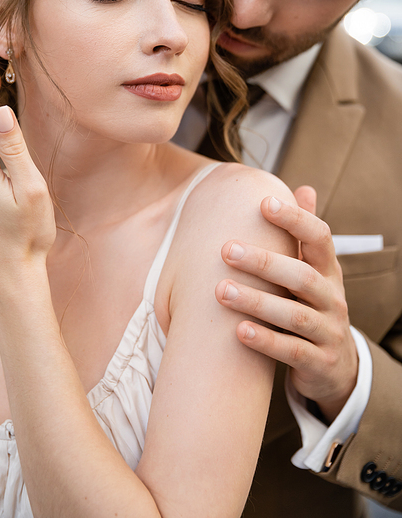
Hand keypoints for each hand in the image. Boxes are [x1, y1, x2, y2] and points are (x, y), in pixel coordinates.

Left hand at [215, 190, 357, 422]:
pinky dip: (266, 341)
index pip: (320, 238)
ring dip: (257, 302)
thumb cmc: (312, 306)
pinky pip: (293, 351)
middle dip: (264, 262)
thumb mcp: (313, 271)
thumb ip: (305, 235)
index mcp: (329, 271)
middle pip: (302, 277)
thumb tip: (305, 188)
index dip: (295, 219)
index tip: (264, 203)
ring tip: (221, 291)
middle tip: (226, 250)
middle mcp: (333, 298)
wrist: (335, 367)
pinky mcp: (319, 362)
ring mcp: (328, 331)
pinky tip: (238, 331)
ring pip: (295, 315)